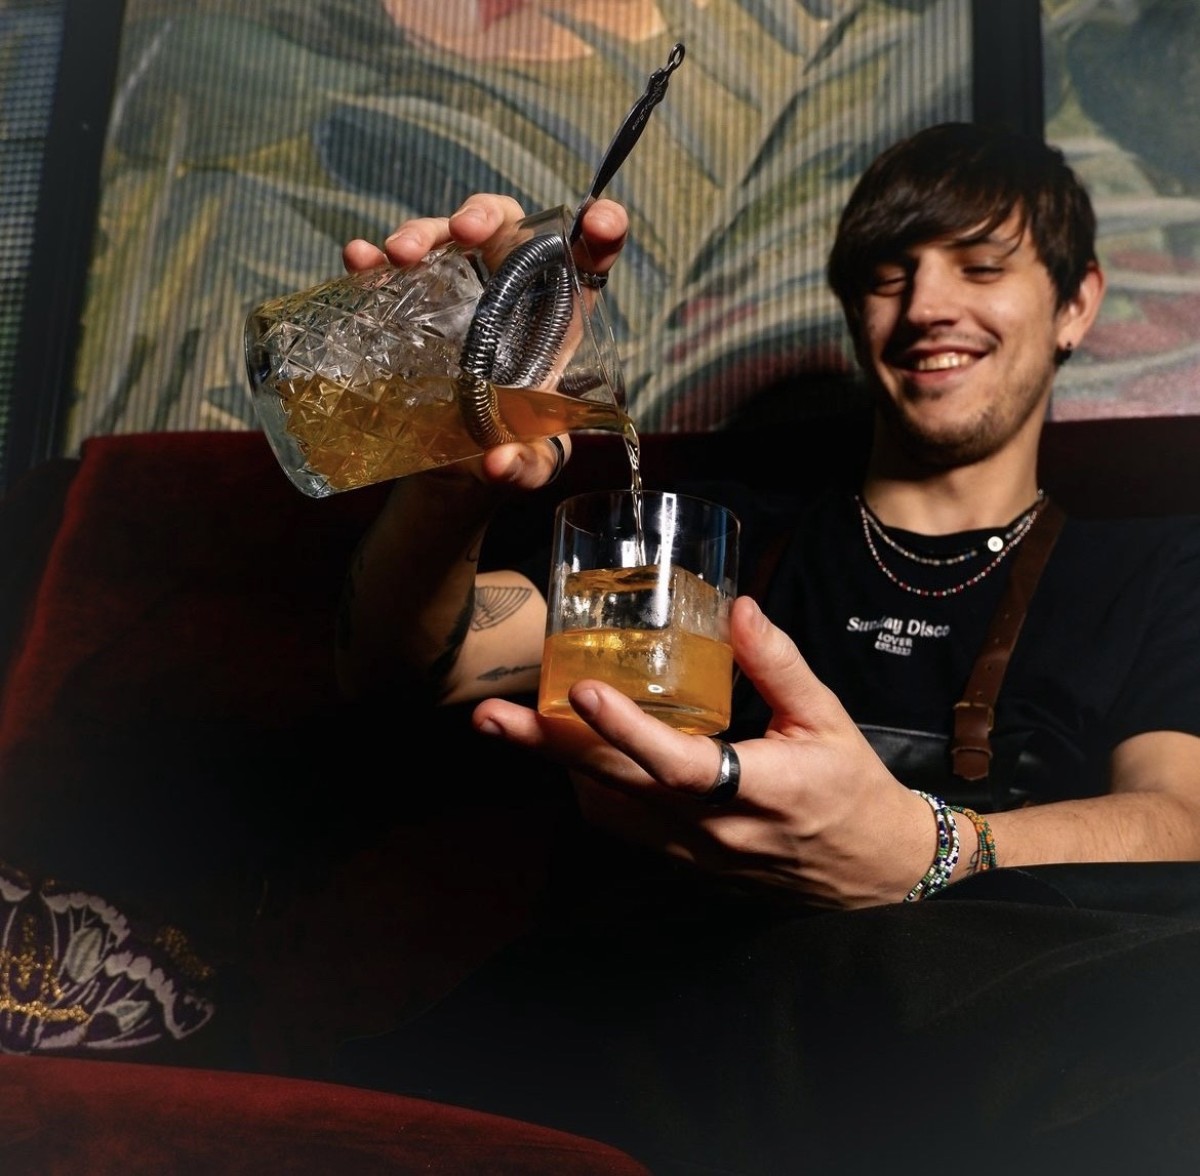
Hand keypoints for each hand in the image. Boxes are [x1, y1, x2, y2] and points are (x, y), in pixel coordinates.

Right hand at [343, 194, 628, 492]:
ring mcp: (461, 287)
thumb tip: (498, 462)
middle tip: (464, 231)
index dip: (601, 231)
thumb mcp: (528, 464)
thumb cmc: (514, 444)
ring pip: (446, 236)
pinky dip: (374, 258)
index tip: (601, 220)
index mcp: (559, 315)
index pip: (588, 259)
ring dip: (422, 232)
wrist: (464, 456)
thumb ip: (525, 465)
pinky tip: (358, 259)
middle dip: (485, 215)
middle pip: (507, 227)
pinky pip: (394, 268)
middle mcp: (512, 287)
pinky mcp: (416, 300)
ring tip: (399, 253)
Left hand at [472, 596, 934, 906]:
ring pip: (608, 810)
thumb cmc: (852, 787)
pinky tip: (568, 757)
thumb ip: (779, 663)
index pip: (679, 763)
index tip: (581, 691)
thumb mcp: (829, 717)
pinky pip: (622, 827)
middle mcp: (712, 828)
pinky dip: (589, 789)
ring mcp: (693, 853)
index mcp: (757, 787)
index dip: (626, 731)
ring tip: (511, 726)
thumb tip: (737, 607)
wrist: (871, 870)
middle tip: (490, 717)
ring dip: (557, 768)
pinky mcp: (684, 862)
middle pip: (616, 787)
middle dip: (548, 749)